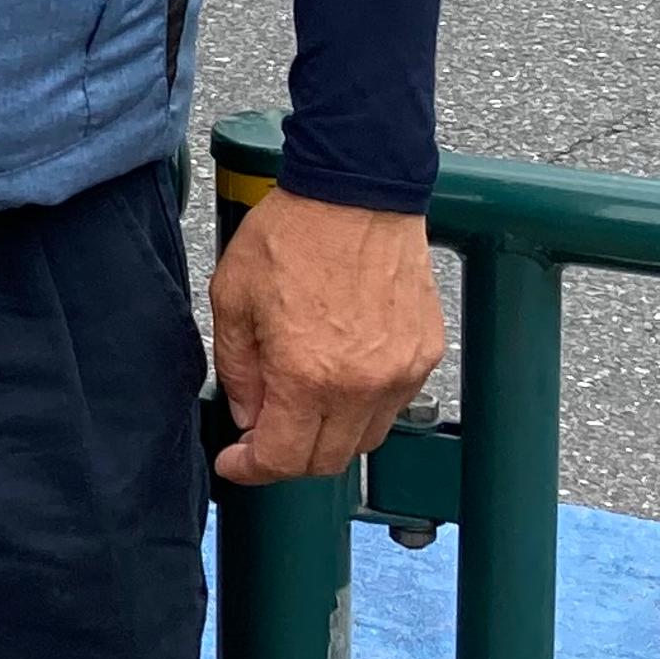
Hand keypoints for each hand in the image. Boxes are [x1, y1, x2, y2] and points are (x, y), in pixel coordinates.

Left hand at [208, 188, 446, 486]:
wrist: (357, 189)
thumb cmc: (293, 233)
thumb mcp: (233, 298)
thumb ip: (237, 368)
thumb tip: (248, 415)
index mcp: (307, 375)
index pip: (282, 459)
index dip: (250, 469)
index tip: (235, 462)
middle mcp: (362, 384)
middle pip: (327, 461)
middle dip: (288, 458)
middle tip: (261, 434)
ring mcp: (401, 371)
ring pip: (364, 438)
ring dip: (329, 434)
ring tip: (300, 400)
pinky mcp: (426, 353)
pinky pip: (394, 403)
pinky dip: (364, 404)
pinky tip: (339, 373)